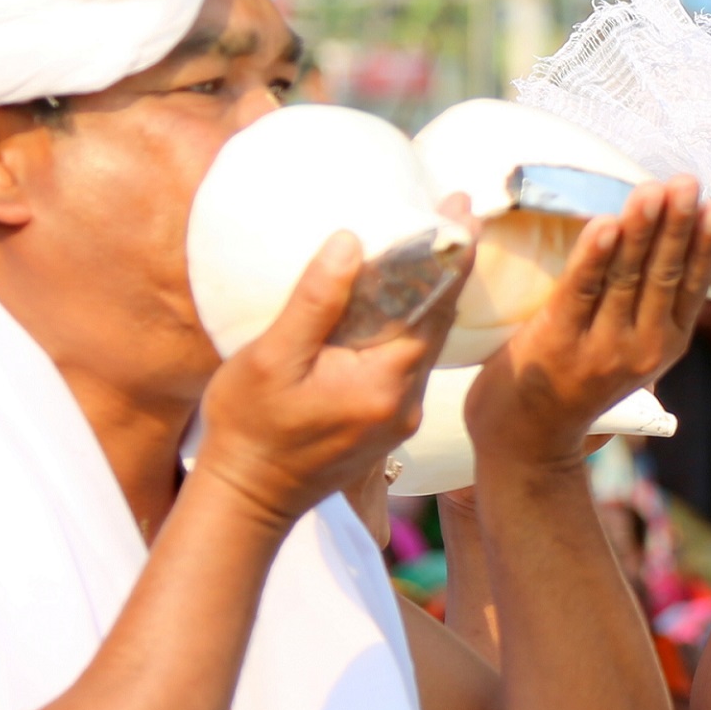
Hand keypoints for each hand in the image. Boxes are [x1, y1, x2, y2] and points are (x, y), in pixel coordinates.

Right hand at [192, 232, 464, 532]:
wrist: (248, 499)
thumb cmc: (249, 428)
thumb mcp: (272, 359)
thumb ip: (316, 302)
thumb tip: (351, 242)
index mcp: (383, 385)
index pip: (434, 307)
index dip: (451, 254)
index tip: (462, 209)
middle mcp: (405, 404)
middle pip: (441, 322)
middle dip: (449, 265)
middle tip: (456, 210)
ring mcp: (399, 417)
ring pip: (428, 342)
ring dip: (433, 293)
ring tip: (434, 242)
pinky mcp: (387, 423)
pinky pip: (409, 361)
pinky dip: (411, 323)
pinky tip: (402, 296)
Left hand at [466, 177, 710, 469]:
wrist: (528, 438)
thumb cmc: (576, 380)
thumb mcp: (628, 350)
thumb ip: (648, 308)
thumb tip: (664, 237)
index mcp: (665, 345)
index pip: (693, 287)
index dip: (705, 244)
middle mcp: (642, 348)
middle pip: (663, 275)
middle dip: (676, 224)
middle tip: (685, 181)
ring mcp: (601, 347)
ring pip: (627, 277)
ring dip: (641, 229)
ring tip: (651, 190)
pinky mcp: (558, 341)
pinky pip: (580, 289)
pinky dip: (595, 254)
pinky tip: (607, 223)